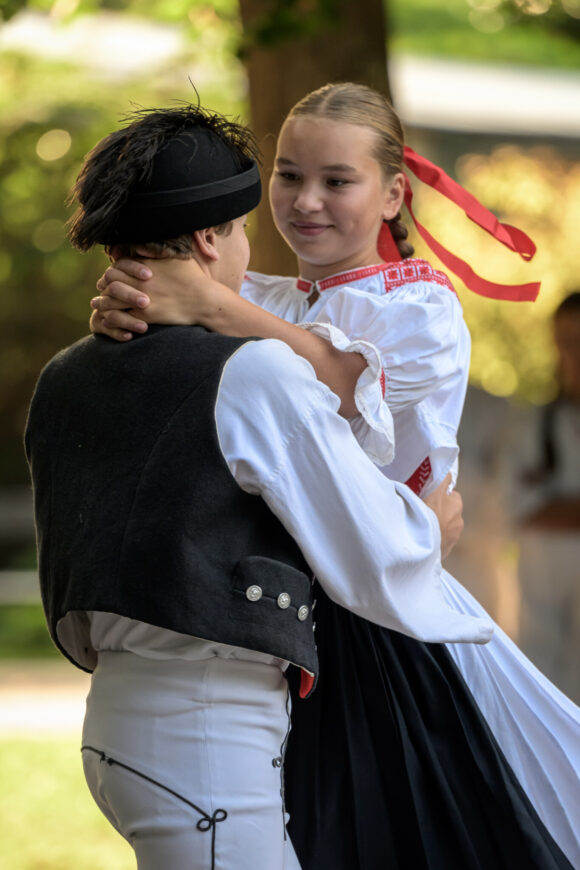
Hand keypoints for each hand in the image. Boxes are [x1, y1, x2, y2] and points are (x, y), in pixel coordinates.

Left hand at [90, 257, 214, 341]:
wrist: (205, 301)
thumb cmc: (193, 278)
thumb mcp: (175, 258)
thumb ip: (154, 252)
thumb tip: (136, 247)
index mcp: (145, 267)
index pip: (117, 266)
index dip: (110, 271)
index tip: (107, 276)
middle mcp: (140, 282)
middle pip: (110, 282)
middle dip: (103, 286)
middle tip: (100, 289)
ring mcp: (141, 299)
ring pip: (112, 300)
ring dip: (102, 302)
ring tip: (97, 305)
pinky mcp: (145, 317)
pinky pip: (121, 317)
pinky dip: (111, 318)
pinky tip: (108, 319)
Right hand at [423, 473, 463, 558]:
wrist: (424, 540)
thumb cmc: (429, 512)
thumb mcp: (435, 490)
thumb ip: (444, 480)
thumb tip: (449, 473)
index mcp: (457, 505)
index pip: (452, 496)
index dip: (440, 496)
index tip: (430, 498)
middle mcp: (459, 521)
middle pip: (449, 513)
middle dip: (440, 513)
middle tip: (425, 512)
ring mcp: (454, 537)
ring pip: (445, 528)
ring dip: (438, 527)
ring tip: (424, 527)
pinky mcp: (446, 550)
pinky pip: (440, 542)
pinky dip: (435, 540)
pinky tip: (425, 539)